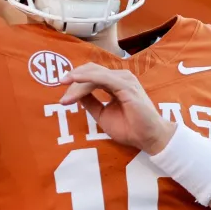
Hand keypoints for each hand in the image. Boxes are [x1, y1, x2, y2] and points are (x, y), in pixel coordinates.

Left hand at [59, 63, 176, 154]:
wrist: (149, 138)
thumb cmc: (130, 128)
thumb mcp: (103, 115)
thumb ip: (90, 103)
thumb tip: (74, 95)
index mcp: (115, 82)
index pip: (91, 76)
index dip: (75, 84)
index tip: (63, 99)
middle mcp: (120, 77)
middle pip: (90, 71)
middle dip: (73, 81)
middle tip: (61, 96)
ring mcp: (124, 79)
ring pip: (94, 74)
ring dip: (76, 82)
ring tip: (65, 96)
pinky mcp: (126, 85)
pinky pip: (102, 78)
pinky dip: (86, 78)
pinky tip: (74, 80)